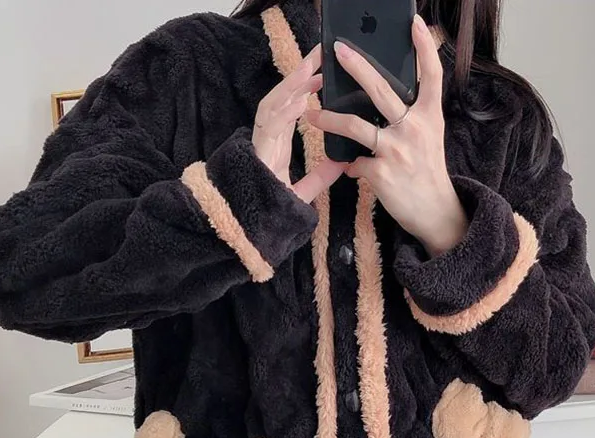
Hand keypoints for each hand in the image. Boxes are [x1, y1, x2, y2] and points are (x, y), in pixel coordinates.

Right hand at [253, 45, 344, 203]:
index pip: (293, 107)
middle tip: (321, 52)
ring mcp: (261, 143)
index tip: (324, 72)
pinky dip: (285, 112)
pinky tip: (301, 101)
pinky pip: (271, 127)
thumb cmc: (272, 208)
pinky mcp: (258, 153)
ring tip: (310, 67)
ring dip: (292, 85)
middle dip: (300, 73)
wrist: (252, 228)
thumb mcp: (303, 191)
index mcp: (278, 142)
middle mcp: (268, 138)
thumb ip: (320, 176)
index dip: (306, 87)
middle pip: (283, 97)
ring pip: (274, 105)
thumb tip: (342, 163)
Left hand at [304, 16, 468, 256]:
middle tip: (338, 50)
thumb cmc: (428, 172)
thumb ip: (413, 115)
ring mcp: (396, 150)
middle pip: (382, 90)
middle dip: (357, 67)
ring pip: (355, 126)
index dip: (424, 47)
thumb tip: (391, 97)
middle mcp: (414, 129)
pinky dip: (352, 165)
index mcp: (429, 117)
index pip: (431, 75)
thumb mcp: (429, 138)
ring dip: (330, 119)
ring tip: (313, 115)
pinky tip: (353, 169)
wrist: (435, 212)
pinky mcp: (381, 172)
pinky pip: (355, 162)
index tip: (415, 23)